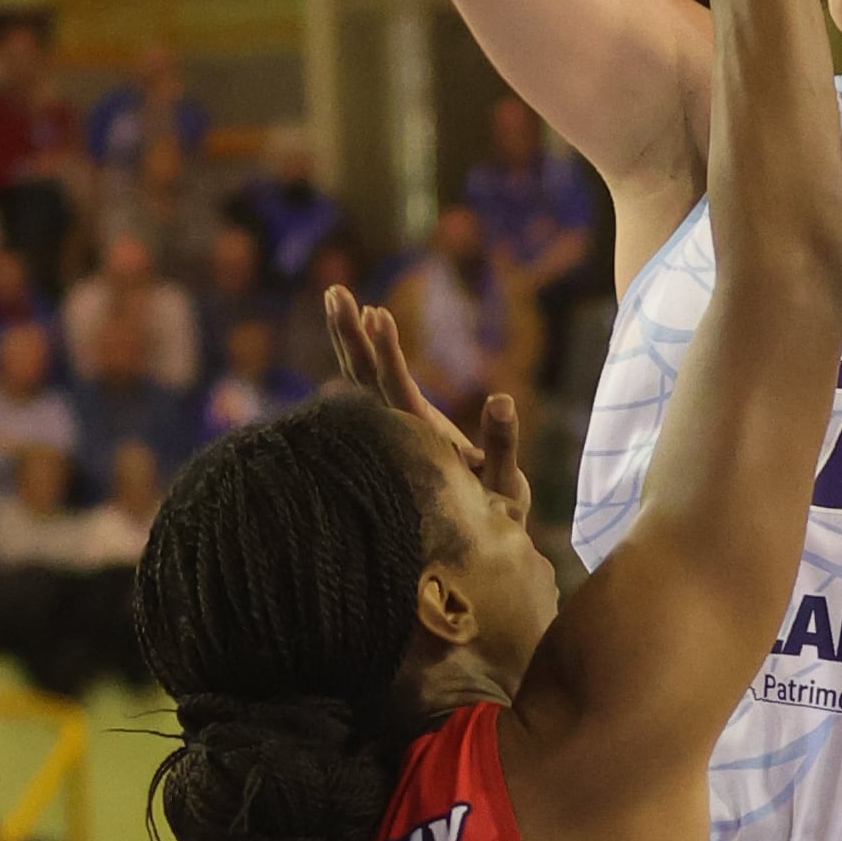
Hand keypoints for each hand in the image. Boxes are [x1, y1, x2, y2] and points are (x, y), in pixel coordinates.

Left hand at [325, 286, 525, 526]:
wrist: (471, 548)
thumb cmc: (493, 520)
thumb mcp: (506, 487)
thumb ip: (502, 444)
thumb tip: (501, 399)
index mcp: (419, 444)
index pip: (395, 393)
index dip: (386, 354)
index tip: (376, 313)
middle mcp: (398, 434)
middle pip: (363, 380)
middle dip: (350, 336)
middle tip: (334, 292)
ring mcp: (394, 431)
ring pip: (359, 381)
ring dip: (350, 339)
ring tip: (337, 295)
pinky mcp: (399, 428)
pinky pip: (371, 386)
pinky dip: (364, 355)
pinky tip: (361, 326)